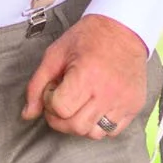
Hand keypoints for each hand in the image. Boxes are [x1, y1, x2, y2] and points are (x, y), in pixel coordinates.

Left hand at [22, 13, 148, 138]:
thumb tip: (27, 114)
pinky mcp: (134, 106)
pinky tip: (97, 107)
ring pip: (94, 133)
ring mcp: (124, 101)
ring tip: (80, 105)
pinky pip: (113, 131)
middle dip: (61, 119)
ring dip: (81, 124)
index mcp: (86, 75)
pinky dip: (101, 125)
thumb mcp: (55, 55)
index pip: (60, 109)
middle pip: (76, 127)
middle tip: (63, 102)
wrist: (124, 29)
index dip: (50, 102)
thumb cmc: (88, 39)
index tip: (55, 89)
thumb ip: (37, 85)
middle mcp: (107, 92)